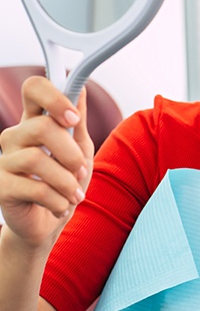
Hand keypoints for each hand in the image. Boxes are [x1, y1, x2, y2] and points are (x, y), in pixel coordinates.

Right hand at [0, 76, 93, 249]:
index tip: (74, 119)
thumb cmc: (65, 180)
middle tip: (80, 170)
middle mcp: (16, 136)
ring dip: (66, 181)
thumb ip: (78, 120)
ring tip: (74, 194)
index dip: (54, 97)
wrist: (49, 223)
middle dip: (70, 152)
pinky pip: (34, 189)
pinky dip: (58, 200)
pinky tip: (62, 206)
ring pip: (36, 159)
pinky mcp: (2, 188)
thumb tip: (81, 88)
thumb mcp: (80, 147)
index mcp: (35, 120)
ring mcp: (5, 161)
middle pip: (41, 126)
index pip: (33, 89)